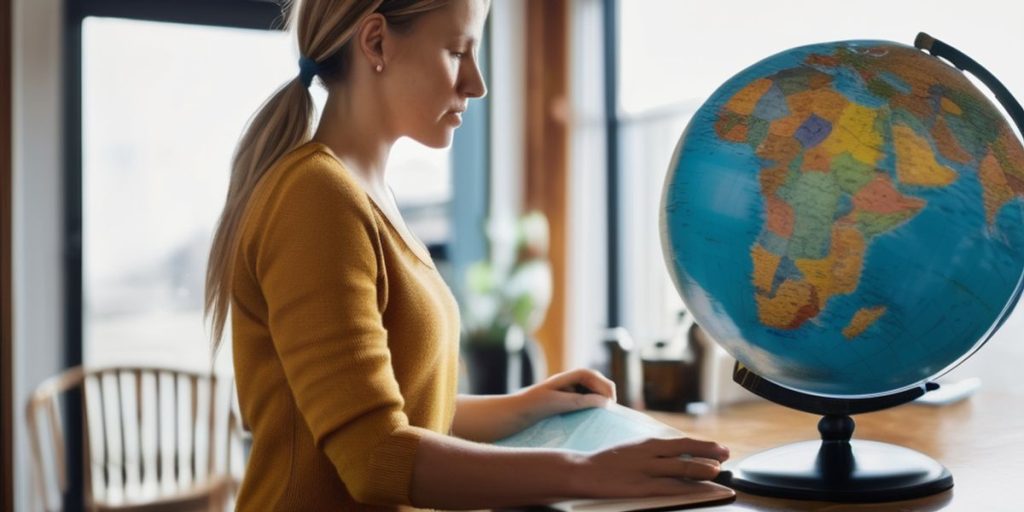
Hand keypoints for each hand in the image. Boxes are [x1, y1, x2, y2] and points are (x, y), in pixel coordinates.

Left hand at [512, 369, 615, 428]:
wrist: (513, 414)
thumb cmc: (532, 406)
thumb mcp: (556, 403)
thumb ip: (580, 401)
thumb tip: (604, 401)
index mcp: (565, 378)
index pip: (590, 375)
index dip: (603, 385)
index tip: (609, 402)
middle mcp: (567, 382)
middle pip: (594, 381)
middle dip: (604, 392)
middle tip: (610, 410)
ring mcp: (567, 392)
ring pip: (591, 392)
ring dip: (599, 400)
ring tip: (604, 414)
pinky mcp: (565, 402)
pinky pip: (584, 401)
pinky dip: (592, 406)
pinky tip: (592, 417)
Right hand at [571, 437, 730, 497]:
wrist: (582, 471)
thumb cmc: (606, 463)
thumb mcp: (631, 451)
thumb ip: (651, 453)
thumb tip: (673, 456)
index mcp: (647, 443)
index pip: (682, 443)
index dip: (703, 445)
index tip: (719, 448)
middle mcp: (649, 453)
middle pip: (686, 451)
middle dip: (709, 452)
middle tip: (726, 454)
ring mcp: (646, 470)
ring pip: (681, 467)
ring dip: (703, 468)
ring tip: (718, 470)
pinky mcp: (640, 487)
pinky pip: (669, 486)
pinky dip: (687, 487)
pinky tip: (698, 488)